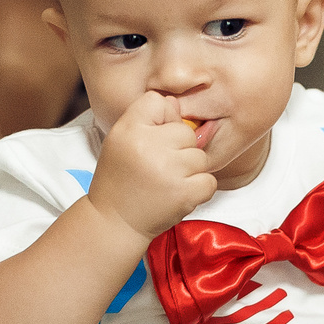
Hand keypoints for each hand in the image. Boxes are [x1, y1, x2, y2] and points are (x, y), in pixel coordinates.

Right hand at [87, 91, 218, 241]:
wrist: (115, 222)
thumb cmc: (120, 179)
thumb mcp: (122, 139)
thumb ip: (148, 117)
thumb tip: (178, 105)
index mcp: (130, 129)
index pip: (159, 102)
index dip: (160, 121)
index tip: (150, 141)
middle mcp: (148, 146)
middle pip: (185, 131)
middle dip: (178, 149)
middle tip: (158, 167)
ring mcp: (169, 170)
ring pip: (199, 156)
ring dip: (189, 170)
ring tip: (167, 181)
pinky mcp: (184, 193)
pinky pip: (208, 180)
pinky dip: (198, 189)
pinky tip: (178, 193)